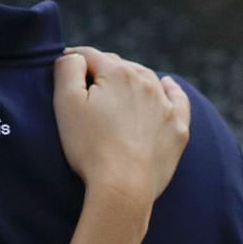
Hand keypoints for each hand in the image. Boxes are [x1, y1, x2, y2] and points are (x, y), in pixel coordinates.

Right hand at [53, 46, 189, 210]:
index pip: (91, 56)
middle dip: (101, 71)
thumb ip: (68, 70)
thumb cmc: (89, 147)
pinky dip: (171, 90)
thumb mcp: (66, 104)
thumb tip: (75, 56)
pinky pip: (178, 98)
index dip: (73, 60)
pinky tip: (167, 85)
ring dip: (130, 80)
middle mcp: (146, 82)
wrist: (124, 187)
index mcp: (117, 73)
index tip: (64, 67)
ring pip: (146, 79)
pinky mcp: (178, 127)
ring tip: (117, 90)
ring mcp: (166, 105)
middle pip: (119, 66)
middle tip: (85, 86)